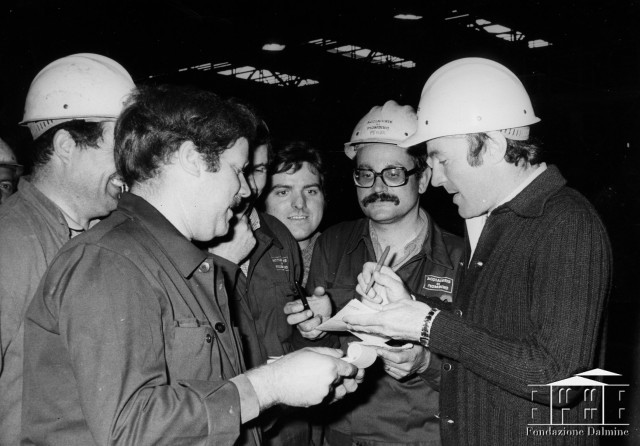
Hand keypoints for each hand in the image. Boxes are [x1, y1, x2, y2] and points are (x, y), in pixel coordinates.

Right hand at [208, 215, 255, 263]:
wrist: (226, 259)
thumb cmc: (220, 246)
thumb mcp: (221, 231)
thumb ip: (228, 223)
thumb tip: (229, 219)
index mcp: (236, 222)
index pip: (240, 213)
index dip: (237, 216)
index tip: (236, 218)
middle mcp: (245, 226)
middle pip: (246, 220)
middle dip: (242, 222)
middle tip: (237, 227)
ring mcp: (251, 234)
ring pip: (249, 228)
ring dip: (245, 230)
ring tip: (239, 236)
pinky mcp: (254, 241)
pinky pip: (252, 236)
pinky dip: (248, 237)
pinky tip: (242, 242)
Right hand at [246, 347, 360, 408]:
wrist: (276, 382)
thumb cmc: (291, 364)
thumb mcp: (310, 351)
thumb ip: (329, 352)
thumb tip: (341, 354)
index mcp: (331, 365)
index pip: (351, 369)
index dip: (354, 369)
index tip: (352, 369)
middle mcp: (331, 380)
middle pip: (349, 383)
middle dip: (349, 381)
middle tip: (346, 378)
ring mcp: (325, 393)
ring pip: (340, 394)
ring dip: (339, 389)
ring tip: (330, 383)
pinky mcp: (318, 402)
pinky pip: (328, 399)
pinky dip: (327, 395)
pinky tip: (319, 389)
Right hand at [284, 287, 331, 339]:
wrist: (327, 316)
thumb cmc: (321, 305)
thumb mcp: (321, 297)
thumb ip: (319, 293)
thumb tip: (320, 289)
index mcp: (295, 307)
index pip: (287, 309)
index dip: (292, 308)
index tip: (302, 305)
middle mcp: (295, 318)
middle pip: (290, 320)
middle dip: (301, 316)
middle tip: (311, 312)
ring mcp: (300, 327)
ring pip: (304, 328)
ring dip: (314, 322)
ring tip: (320, 317)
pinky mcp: (306, 334)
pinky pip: (311, 335)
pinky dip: (318, 329)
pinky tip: (321, 324)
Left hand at [343, 299, 431, 341]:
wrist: (430, 326)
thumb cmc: (417, 312)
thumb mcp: (400, 303)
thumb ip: (388, 306)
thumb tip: (382, 308)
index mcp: (384, 319)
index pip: (363, 320)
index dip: (353, 320)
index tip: (345, 319)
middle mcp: (384, 329)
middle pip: (365, 329)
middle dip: (355, 326)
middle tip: (347, 324)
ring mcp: (390, 335)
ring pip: (373, 332)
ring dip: (364, 330)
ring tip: (357, 327)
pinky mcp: (396, 337)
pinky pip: (381, 334)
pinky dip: (373, 332)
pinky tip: (373, 330)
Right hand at [356, 264, 410, 307]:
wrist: (399, 309)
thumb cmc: (401, 296)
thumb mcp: (397, 287)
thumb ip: (386, 279)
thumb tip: (375, 273)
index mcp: (381, 272)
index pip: (368, 266)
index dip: (365, 272)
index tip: (368, 282)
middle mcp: (373, 278)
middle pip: (360, 277)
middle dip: (365, 287)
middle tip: (373, 295)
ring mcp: (369, 288)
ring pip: (359, 288)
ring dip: (367, 296)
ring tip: (379, 301)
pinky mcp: (366, 297)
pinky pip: (362, 299)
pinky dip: (369, 303)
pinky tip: (378, 306)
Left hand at [374, 344, 430, 379]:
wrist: (422, 361)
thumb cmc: (416, 349)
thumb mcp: (411, 343)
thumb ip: (400, 344)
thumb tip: (386, 342)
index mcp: (411, 357)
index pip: (397, 358)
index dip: (386, 354)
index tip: (378, 350)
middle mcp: (407, 367)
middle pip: (390, 363)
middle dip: (381, 356)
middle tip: (375, 350)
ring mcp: (404, 374)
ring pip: (387, 367)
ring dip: (382, 361)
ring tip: (380, 354)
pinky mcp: (400, 377)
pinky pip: (388, 371)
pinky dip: (385, 365)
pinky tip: (385, 360)